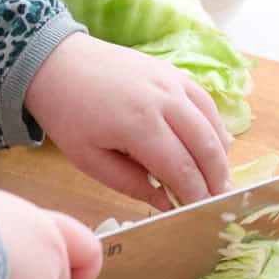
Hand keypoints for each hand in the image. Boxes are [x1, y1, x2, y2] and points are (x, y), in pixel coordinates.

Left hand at [25, 33, 231, 208]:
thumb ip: (131, 184)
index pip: (182, 169)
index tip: (201, 215)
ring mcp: (173, 82)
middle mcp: (164, 100)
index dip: (196, 195)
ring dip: (221, 156)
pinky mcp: (175, 73)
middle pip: (206, 147)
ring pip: (213, 124)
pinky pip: (206, 103)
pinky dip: (215, 128)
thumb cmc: (68, 115)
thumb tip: (167, 203)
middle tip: (219, 204)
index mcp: (139, 125)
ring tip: (219, 181)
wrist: (58, 63)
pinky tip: (212, 148)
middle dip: (217, 180)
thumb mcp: (89, 160)